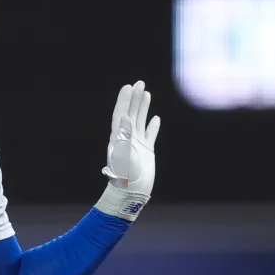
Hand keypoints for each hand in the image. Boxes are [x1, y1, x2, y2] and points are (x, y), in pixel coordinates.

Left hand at [95, 81, 160, 220]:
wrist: (130, 191)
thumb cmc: (124, 175)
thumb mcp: (122, 153)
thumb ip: (123, 135)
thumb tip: (124, 117)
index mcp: (118, 136)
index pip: (120, 113)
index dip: (124, 99)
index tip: (128, 86)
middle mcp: (127, 137)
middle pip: (130, 113)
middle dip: (134, 98)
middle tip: (139, 83)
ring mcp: (137, 143)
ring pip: (140, 121)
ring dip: (142, 107)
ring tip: (146, 93)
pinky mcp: (147, 151)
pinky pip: (150, 134)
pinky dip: (153, 126)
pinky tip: (156, 118)